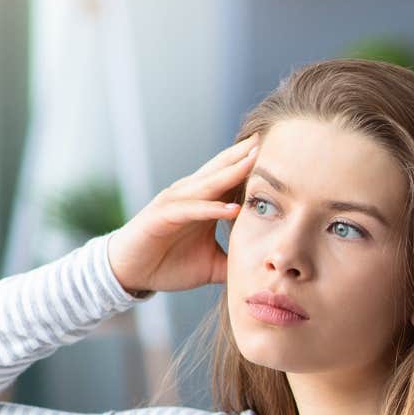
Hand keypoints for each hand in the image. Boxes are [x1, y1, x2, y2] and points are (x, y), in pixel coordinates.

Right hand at [106, 136, 258, 295]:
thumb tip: (268, 270)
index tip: (282, 155)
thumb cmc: (169, 264)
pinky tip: (232, 209)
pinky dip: (211, 209)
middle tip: (270, 140)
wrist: (131, 274)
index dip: (253, 166)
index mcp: (203, 202)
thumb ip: (238, 260)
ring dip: (231, 173)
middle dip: (245, 156)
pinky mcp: (161, 218)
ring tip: (255, 162)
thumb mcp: (213, 264)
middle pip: (220, 170)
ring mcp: (174, 204)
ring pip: (207, 184)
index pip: (231, 178)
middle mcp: (189, 196)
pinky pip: (190, 210)